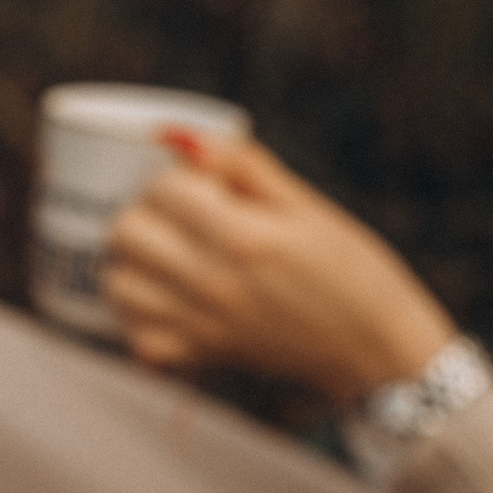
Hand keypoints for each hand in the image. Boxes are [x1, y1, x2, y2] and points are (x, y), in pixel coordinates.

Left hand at [103, 132, 455, 401]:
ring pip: (117, 286)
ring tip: (169, 258)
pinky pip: (135, 337)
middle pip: (124, 234)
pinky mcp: (197, 358)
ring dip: (133, 265)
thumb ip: (240, 165)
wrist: (375, 349)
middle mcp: (211, 282)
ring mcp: (198, 325)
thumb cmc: (350, 269)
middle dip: (144, 215)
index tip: (202, 188)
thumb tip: (174, 135)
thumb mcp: (305, 204)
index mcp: (241, 235)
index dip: (175, 180)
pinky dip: (140, 318)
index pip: (160, 189)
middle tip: (179, 220)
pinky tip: (169, 301)